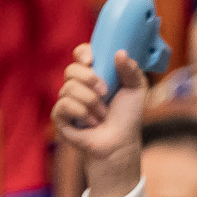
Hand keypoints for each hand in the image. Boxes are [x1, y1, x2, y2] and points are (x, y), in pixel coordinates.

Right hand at [54, 43, 147, 196]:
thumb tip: (120, 52)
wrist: (120, 144)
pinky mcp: (60, 117)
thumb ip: (132, 70)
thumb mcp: (136, 90)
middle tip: (105, 92)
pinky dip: (81, 113)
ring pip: (69, 88)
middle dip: (90, 79)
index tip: (92, 60)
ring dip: (91, 102)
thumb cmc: (127, 118)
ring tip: (102, 115)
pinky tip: (91, 123)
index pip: (80, 55)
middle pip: (71, 69)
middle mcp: (77, 86)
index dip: (83, 53)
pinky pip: (63, 105)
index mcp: (93, 75)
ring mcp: (67, 101)